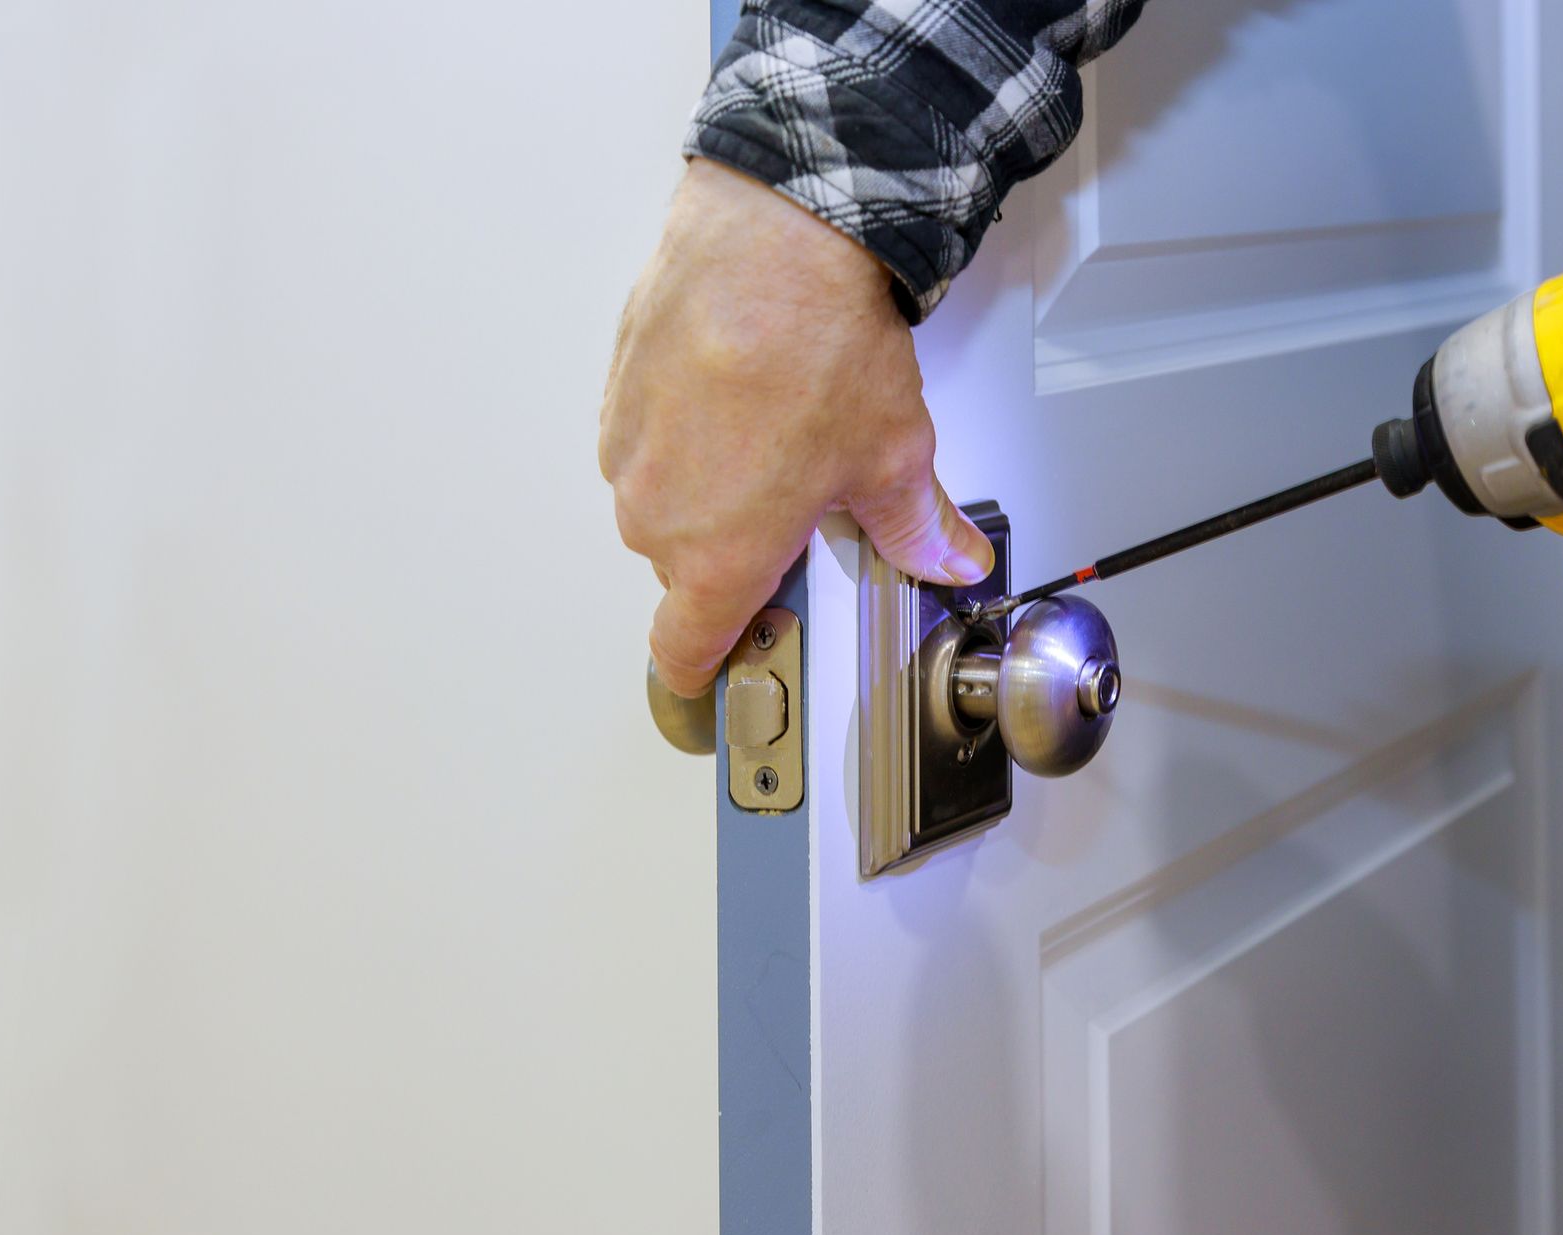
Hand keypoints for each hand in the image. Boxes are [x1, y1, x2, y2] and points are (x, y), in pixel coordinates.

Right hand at [600, 160, 993, 696]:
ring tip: (769, 439)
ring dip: (706, 487)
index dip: (699, 672)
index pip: (683, 652)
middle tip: (789, 511)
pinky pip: (645, 441)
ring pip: (664, 502)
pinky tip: (736, 397)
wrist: (773, 236)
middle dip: (733, 552)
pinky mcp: (616, 395)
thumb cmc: (816, 345)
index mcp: (720, 555)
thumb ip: (916, 527)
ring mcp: (628, 452)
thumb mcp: (892, 455)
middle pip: (686, 570)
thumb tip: (947, 555)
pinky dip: (682, 432)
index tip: (712, 672)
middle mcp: (659, 515)